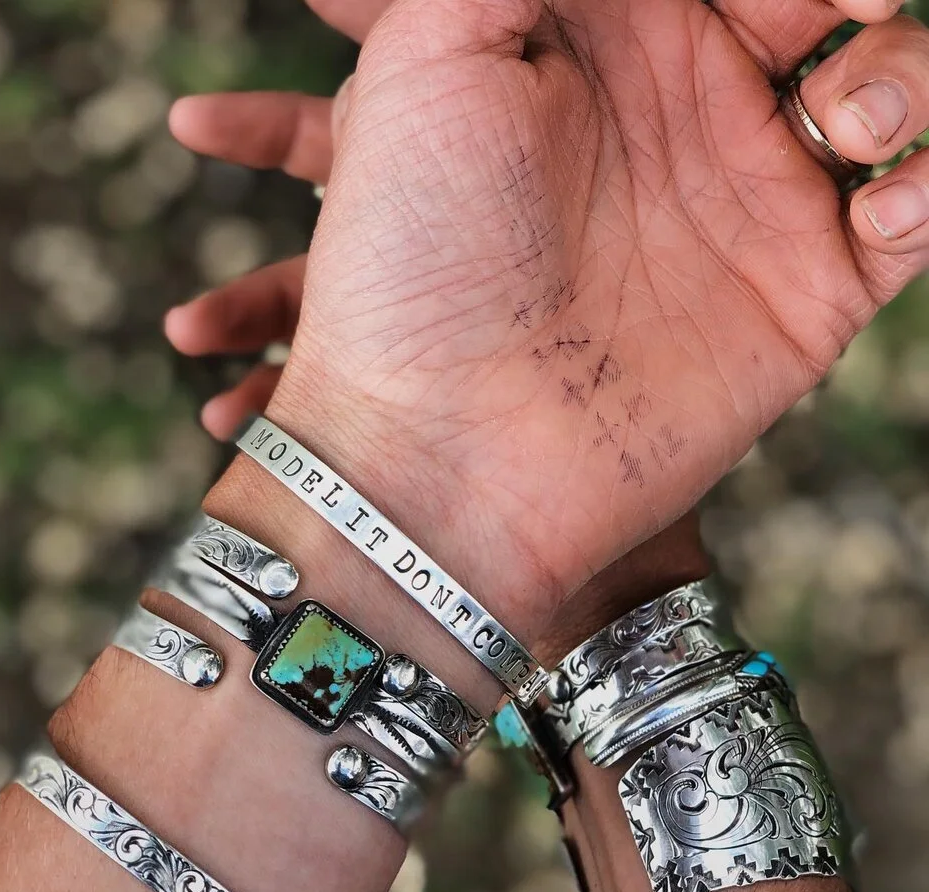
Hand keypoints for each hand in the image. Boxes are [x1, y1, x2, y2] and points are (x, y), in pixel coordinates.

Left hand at [168, 0, 928, 639]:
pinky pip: (917, 211)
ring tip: (849, 122)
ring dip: (902, 74)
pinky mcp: (802, 294)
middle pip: (815, 3)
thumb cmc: (410, 259)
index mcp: (603, 41)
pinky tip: (880, 205)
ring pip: (887, 88)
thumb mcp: (427, 58)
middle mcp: (685, 114)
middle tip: (838, 8)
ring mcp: (747, 204)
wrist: (448, 449)